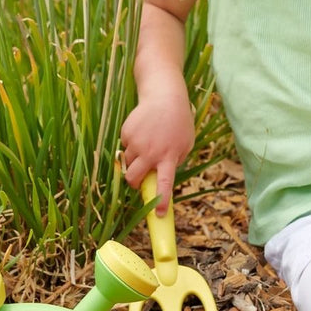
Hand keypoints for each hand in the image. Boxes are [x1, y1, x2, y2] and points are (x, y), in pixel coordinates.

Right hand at [120, 91, 194, 213]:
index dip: (160, 200)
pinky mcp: (127, 132)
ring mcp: (137, 142)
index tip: (157, 214)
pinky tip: (142, 131)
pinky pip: (125, 146)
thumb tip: (159, 177)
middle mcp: (151, 152)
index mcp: (169, 157)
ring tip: (147, 143)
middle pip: (133, 178)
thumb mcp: (185, 144)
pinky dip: (132, 144)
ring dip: (135, 160)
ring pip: (128, 162)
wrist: (164, 96)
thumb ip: (174, 162)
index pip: (164, 184)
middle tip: (138, 179)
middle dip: (133, 183)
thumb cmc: (179, 122)